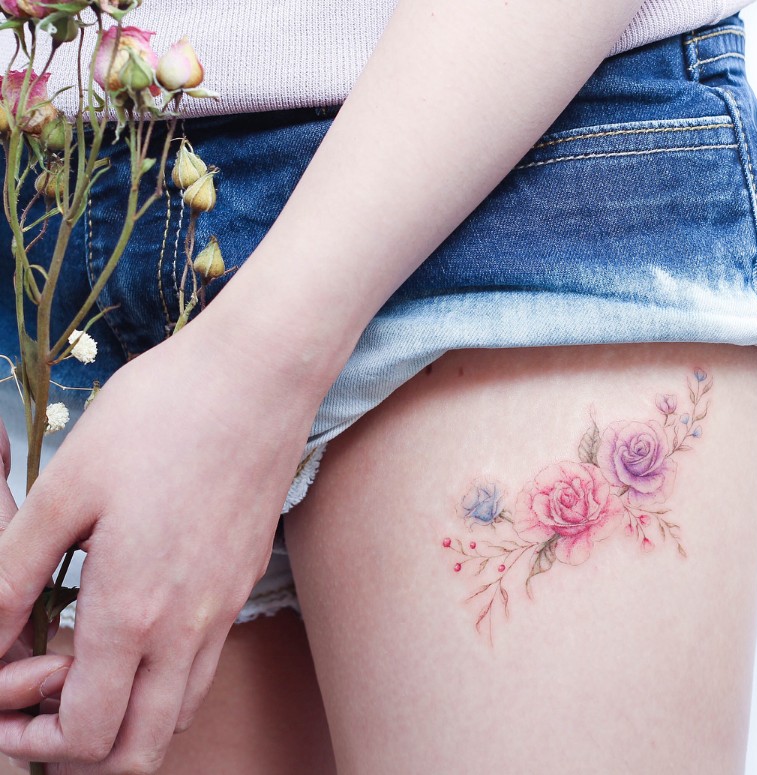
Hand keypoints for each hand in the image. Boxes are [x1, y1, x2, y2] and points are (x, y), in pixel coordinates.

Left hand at [0, 318, 322, 772]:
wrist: (257, 379)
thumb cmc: (160, 419)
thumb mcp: (67, 487)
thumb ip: (13, 574)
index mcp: (134, 610)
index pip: (87, 735)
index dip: (34, 740)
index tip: (8, 699)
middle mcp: (191, 625)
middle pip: (142, 747)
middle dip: (84, 751)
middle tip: (46, 704)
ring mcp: (228, 602)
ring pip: (180, 708)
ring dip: (131, 714)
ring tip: (92, 664)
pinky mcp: (247, 575)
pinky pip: (207, 657)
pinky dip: (167, 671)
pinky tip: (141, 614)